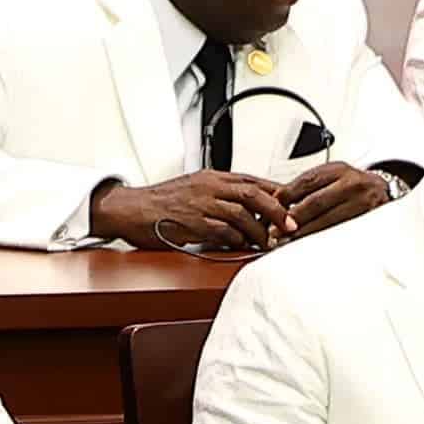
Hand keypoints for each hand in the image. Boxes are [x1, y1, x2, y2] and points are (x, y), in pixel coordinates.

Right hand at [91, 171, 290, 252]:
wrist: (131, 209)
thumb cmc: (162, 202)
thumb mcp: (195, 189)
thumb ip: (221, 195)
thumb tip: (249, 207)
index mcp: (212, 177)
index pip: (253, 180)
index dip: (276, 193)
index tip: (292, 205)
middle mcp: (209, 187)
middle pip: (254, 194)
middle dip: (277, 211)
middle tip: (291, 225)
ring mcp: (201, 204)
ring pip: (242, 214)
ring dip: (260, 231)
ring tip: (269, 243)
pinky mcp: (192, 223)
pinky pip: (223, 232)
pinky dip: (237, 240)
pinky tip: (243, 246)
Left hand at [278, 162, 392, 237]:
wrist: (386, 192)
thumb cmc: (354, 187)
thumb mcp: (333, 177)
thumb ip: (308, 187)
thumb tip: (277, 203)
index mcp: (338, 170)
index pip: (306, 182)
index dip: (285, 197)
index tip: (271, 209)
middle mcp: (352, 184)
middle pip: (316, 202)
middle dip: (292, 218)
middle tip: (275, 231)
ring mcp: (362, 203)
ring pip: (328, 221)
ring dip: (304, 233)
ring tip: (287, 241)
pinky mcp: (368, 221)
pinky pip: (341, 232)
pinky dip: (321, 239)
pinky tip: (309, 244)